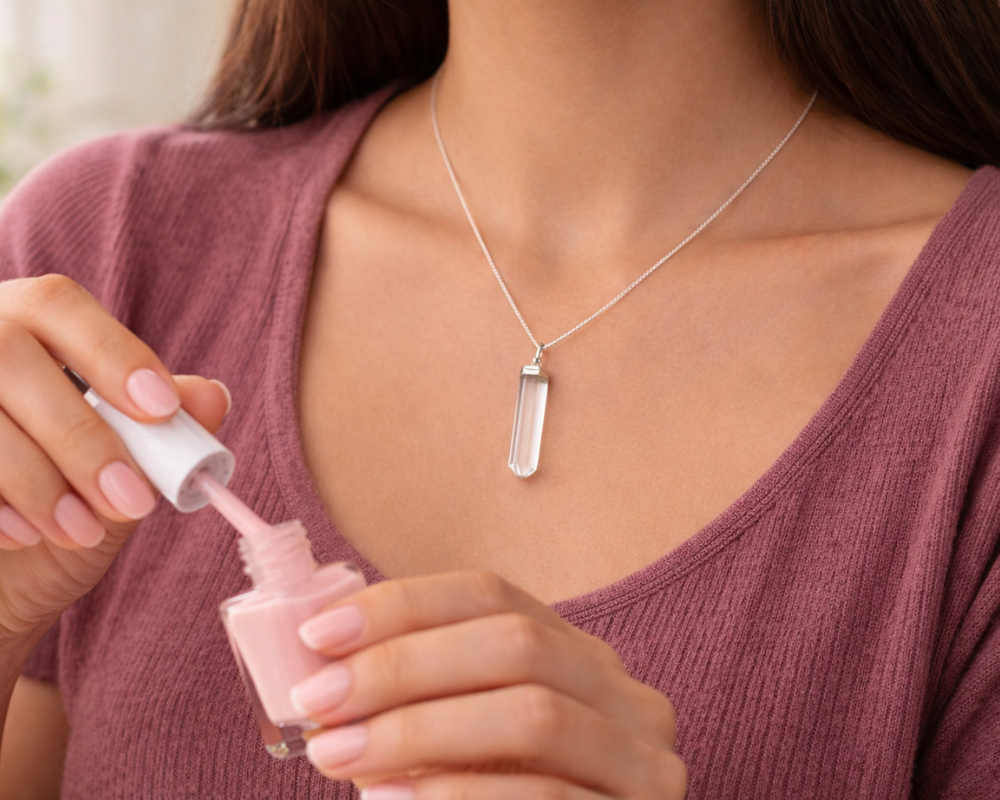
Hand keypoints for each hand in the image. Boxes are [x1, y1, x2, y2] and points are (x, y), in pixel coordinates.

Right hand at [0, 275, 229, 641]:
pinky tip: (21, 538)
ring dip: (37, 479)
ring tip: (82, 533)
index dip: (111, 352)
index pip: (57, 304)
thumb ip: (158, 439)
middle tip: (133, 501)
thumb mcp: (117, 478)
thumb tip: (212, 396)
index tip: (161, 410)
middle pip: (8, 354)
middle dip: (80, 435)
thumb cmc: (56, 511)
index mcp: (20, 328)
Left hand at [291, 572, 686, 798]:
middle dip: (405, 666)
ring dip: (421, 731)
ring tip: (339, 754)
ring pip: (534, 715)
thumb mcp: (465, 747)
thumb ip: (419, 704)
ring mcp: (646, 759)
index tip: (319, 635)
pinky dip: (461, 795)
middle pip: (516, 644)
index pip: (491, 595)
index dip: (403, 604)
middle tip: (320, 702)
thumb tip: (322, 668)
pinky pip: (547, 797)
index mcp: (578, 656)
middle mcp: (623, 694)